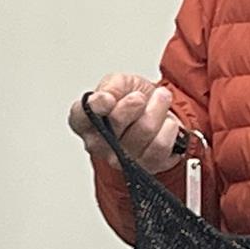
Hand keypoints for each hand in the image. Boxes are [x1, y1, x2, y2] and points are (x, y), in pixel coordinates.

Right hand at [68, 73, 185, 172]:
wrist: (158, 111)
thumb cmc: (134, 99)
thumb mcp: (120, 82)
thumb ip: (111, 86)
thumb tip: (106, 97)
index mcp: (85, 122)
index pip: (80, 117)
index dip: (96, 106)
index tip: (109, 98)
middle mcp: (99, 145)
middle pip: (116, 121)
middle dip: (136, 101)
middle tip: (141, 96)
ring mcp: (122, 160)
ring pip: (144, 130)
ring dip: (158, 109)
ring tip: (159, 103)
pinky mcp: (146, 166)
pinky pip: (161, 144)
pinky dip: (169, 128)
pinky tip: (165, 123)